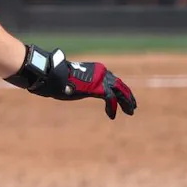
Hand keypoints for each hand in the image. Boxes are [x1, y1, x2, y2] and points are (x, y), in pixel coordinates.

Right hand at [9, 46, 136, 119]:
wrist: (53, 77)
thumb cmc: (57, 79)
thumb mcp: (71, 81)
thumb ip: (77, 84)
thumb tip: (70, 88)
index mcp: (96, 70)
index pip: (113, 80)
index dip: (120, 89)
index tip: (124, 98)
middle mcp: (101, 73)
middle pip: (120, 85)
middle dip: (128, 96)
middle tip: (133, 106)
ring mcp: (101, 80)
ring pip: (120, 91)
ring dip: (126, 102)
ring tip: (131, 111)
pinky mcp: (98, 88)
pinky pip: (110, 99)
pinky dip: (112, 108)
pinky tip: (112, 116)